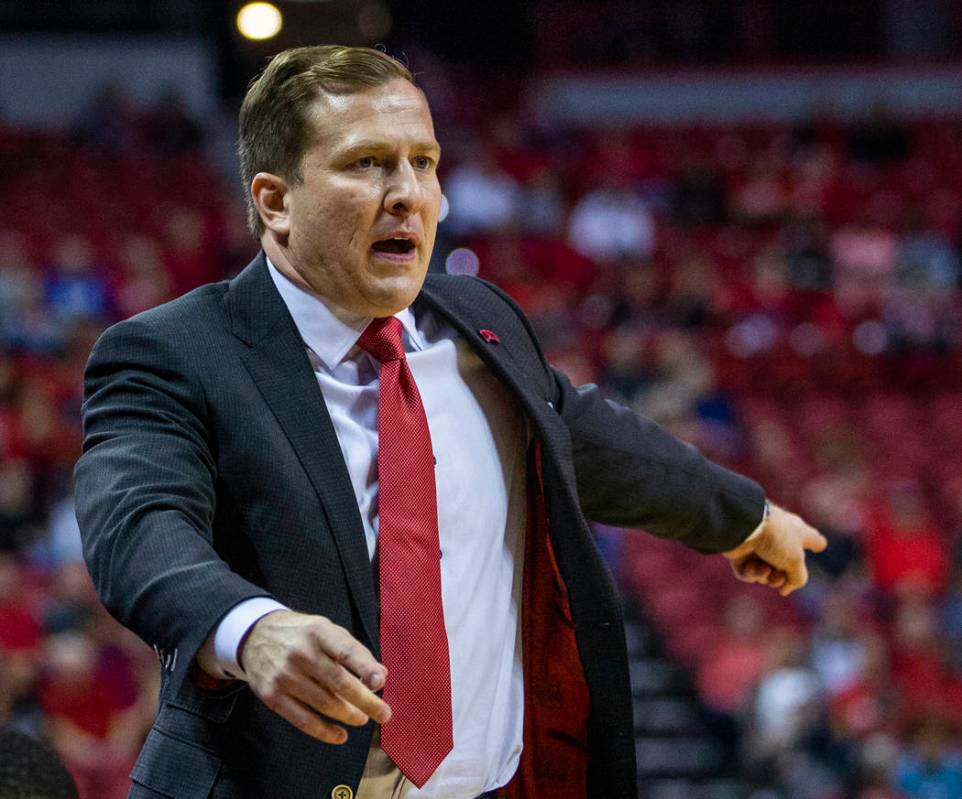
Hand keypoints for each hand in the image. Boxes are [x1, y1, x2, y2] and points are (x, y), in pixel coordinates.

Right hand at [240, 610, 390, 743]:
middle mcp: (300, 653)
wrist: (255, 636)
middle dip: (365, 701)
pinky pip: (302, 720)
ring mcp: (284, 675)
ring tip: (362, 719)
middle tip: (383, 714)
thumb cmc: (302, 635)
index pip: (346, 651)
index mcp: (318, 632)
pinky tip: (340, 735)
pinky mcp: (272, 696)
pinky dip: (324, 731)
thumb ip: (354, 651)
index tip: (380, 682)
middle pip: (338, 683)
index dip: (365, 667)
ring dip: (348, 715)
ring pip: (324, 704)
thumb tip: (380, 676)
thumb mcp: (327, 630)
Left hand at [723, 503, 826, 595]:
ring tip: (764, 570)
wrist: (743, 527)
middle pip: (786, 566)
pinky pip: (748, 572)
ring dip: (765, 576)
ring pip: (765, 572)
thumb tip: (785, 589)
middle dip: (781, 578)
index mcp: (797, 533)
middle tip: (778, 577)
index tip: (818, 548)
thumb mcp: (796, 561)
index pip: (811, 538)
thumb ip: (798, 578)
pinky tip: (751, 567)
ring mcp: (758, 545)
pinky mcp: (740, 552)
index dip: (816, 544)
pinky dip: (750, 574)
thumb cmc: (776, 538)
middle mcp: (779, 538)